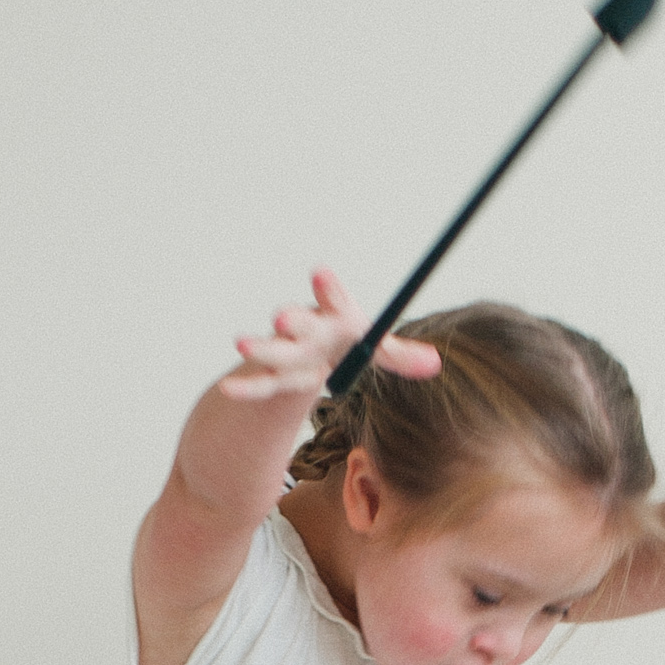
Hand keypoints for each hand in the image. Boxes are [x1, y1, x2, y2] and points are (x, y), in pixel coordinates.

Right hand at [220, 267, 439, 402]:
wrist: (317, 353)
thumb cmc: (347, 343)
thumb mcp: (375, 349)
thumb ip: (400, 355)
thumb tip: (435, 363)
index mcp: (334, 316)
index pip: (333, 299)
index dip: (328, 289)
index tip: (321, 274)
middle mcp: (307, 330)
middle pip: (299, 325)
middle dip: (291, 321)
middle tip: (282, 316)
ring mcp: (288, 352)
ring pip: (274, 352)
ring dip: (261, 348)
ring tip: (242, 343)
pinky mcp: (275, 375)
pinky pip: (260, 383)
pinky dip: (246, 388)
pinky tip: (228, 391)